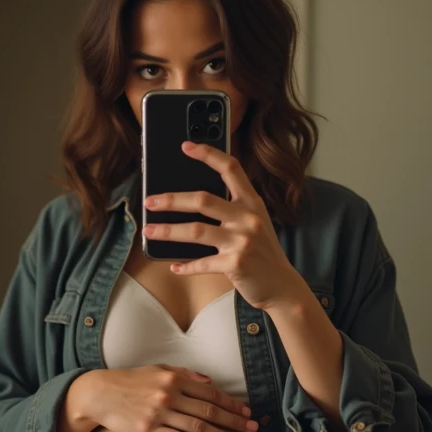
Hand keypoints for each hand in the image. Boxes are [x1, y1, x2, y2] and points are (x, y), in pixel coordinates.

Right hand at [79, 364, 257, 431]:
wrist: (100, 394)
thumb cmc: (131, 381)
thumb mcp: (159, 369)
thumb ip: (185, 374)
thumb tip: (210, 381)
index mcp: (174, 378)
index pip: (211, 392)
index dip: (231, 404)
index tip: (247, 412)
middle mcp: (169, 394)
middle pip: (209, 410)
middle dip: (234, 421)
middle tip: (252, 429)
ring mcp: (159, 413)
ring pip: (198, 426)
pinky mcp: (148, 430)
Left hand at [142, 141, 303, 310]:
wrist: (283, 286)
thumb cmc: (262, 253)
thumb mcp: (254, 224)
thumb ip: (232, 210)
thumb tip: (190, 202)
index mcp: (252, 203)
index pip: (231, 168)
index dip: (208, 154)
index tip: (186, 146)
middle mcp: (248, 218)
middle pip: (203, 200)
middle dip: (172, 200)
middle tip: (149, 201)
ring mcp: (242, 241)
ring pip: (196, 231)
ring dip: (168, 231)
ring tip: (149, 231)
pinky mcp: (236, 264)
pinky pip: (202, 263)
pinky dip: (186, 266)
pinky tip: (174, 266)